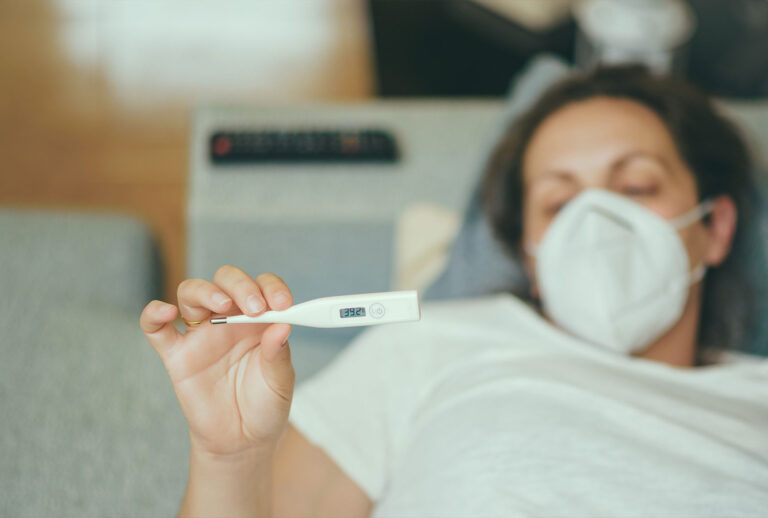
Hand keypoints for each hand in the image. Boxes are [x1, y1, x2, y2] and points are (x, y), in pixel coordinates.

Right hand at [140, 266, 294, 457]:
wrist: (242, 442)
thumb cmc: (265, 407)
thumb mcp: (280, 383)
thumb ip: (278, 354)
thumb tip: (282, 325)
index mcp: (259, 321)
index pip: (262, 287)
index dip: (271, 288)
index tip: (283, 303)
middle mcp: (229, 320)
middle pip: (226, 281)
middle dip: (240, 286)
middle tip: (255, 307)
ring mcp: (201, 335)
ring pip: (192, 293)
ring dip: (206, 291)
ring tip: (222, 306)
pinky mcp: (177, 356)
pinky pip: (156, 328)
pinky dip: (154, 314)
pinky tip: (165, 312)